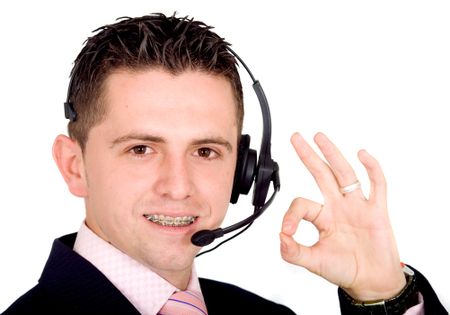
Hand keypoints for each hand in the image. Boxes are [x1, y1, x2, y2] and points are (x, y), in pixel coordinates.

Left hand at [280, 132, 405, 300]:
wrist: (372, 283)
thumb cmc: (345, 271)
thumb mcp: (314, 263)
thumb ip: (294, 252)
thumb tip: (280, 237)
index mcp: (322, 217)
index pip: (302, 204)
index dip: (291, 214)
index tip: (287, 231)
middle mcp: (338, 206)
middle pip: (322, 174)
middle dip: (308, 155)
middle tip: (296, 137)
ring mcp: (357, 206)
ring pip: (345, 174)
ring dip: (332, 154)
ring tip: (319, 137)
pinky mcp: (377, 211)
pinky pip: (376, 186)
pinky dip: (372, 169)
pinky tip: (362, 154)